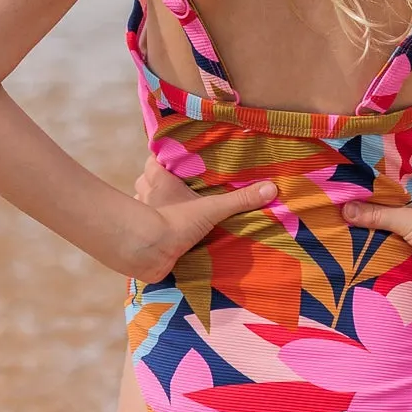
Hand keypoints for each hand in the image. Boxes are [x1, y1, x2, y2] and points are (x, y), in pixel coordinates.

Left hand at [125, 154, 274, 281]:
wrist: (150, 253)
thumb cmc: (176, 221)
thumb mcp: (212, 209)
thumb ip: (239, 200)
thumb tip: (271, 188)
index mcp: (159, 179)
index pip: (154, 159)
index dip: (163, 159)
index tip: (176, 161)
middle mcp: (146, 193)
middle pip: (146, 180)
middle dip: (159, 183)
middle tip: (180, 186)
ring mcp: (141, 214)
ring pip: (144, 201)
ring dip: (155, 204)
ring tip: (175, 207)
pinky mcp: (139, 235)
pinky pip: (146, 225)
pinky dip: (154, 225)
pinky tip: (168, 230)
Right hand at [342, 176, 411, 289]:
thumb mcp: (407, 218)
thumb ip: (377, 215)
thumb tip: (345, 209)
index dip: (396, 171)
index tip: (374, 169)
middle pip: (404, 201)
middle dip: (385, 203)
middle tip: (357, 199)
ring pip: (404, 226)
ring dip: (388, 229)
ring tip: (357, 224)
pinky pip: (405, 248)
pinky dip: (392, 250)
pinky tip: (372, 251)